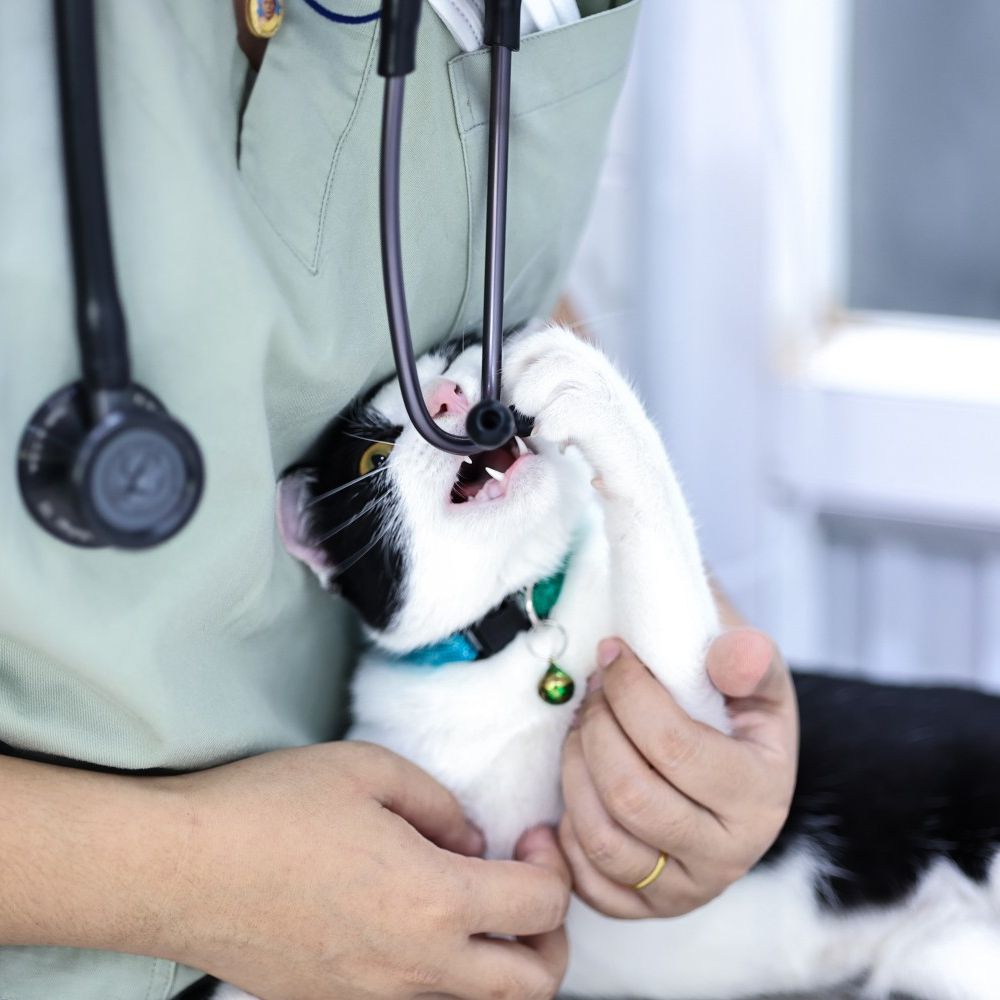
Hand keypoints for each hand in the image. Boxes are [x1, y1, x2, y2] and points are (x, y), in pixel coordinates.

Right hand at [158, 742, 569, 998]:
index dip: (552, 864)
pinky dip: (445, 975)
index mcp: (433, 900)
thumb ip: (440, 805)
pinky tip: (417, 922)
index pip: (543, 905)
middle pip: (534, 984)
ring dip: (502, 963)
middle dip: (550, 934)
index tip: (528, 836)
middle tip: (525, 883)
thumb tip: (472, 840)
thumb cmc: (269, 810)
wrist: (178, 870)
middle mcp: (416, 967)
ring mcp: (377, 999)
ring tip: (479, 908)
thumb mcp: (369, 771)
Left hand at [559, 630, 797, 917]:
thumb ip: (746, 657)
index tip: (612, 655)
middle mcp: (728, 855)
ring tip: (582, 728)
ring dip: (574, 769)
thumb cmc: (737, 711)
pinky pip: (586, 881)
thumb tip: (732, 656)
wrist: (739, 767)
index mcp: (761, 795)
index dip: (628, 692)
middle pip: (628, 794)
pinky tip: (577, 781)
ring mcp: (686, 890)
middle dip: (596, 728)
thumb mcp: (756, 675)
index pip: (672, 746)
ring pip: (600, 839)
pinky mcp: (647, 907)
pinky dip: (566, 832)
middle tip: (593, 691)